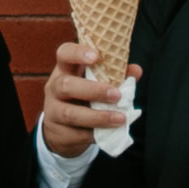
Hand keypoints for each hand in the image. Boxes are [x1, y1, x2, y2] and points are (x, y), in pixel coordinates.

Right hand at [35, 35, 131, 160]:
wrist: (61, 130)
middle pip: (65, 85)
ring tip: (120, 118)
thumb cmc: (82, 98)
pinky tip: (109, 132)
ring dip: (98, 117)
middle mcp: (54, 88)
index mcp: (65, 70)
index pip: (64, 54)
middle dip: (93, 90)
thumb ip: (115, 75)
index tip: (96, 56)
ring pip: (70, 114)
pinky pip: (76, 134)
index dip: (77, 53)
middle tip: (117, 95)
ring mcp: (53, 111)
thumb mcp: (95, 83)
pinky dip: (95, 134)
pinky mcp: (57, 132)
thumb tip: (136, 71)